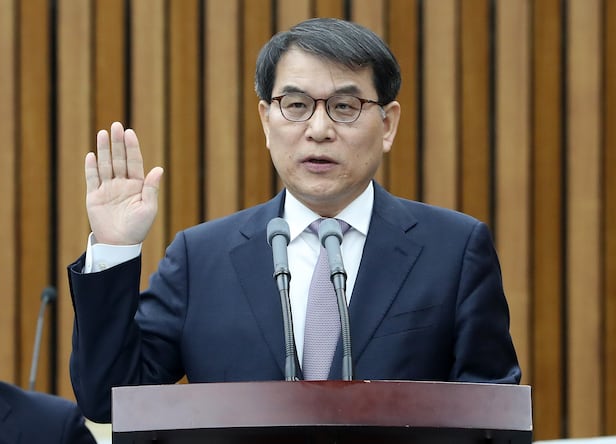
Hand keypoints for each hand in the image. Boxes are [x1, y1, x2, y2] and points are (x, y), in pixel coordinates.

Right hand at [85, 121, 163, 244]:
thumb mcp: (148, 209)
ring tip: (103, 133)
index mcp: (137, 186)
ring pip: (105, 165)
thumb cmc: (138, 228)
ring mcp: (107, 189)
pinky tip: (91, 155)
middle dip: (117, 143)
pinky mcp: (94, 196)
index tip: (129, 132)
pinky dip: (91, 167)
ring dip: (104, 149)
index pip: (134, 162)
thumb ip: (151, 189)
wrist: (119, 244)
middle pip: (119, 159)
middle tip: (115, 125)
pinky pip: (92, 179)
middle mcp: (122, 184)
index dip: (131, 147)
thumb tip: (158, 169)